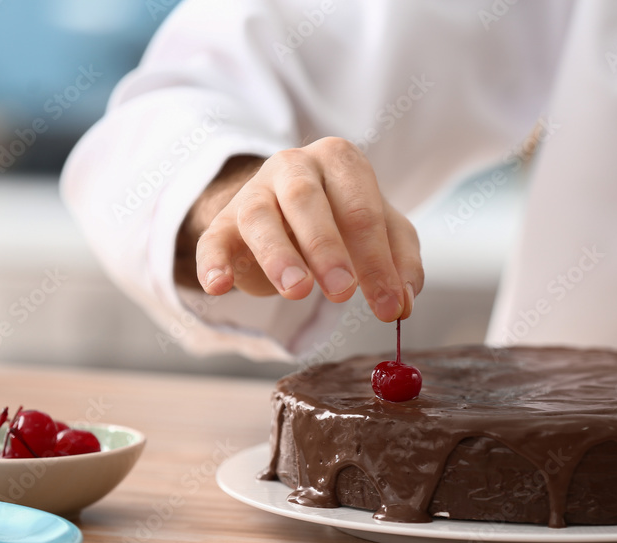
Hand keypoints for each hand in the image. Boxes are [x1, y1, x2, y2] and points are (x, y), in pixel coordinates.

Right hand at [174, 137, 422, 320]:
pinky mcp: (223, 222)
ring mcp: (254, 192)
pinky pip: (213, 240)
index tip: (390, 306)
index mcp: (340, 161)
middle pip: (307, 201)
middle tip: (344, 291)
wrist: (286, 209)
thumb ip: (399, 262)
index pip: (362, 210)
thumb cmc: (342, 218)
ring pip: (259, 217)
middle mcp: (294, 166)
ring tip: (297, 290)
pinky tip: (220, 286)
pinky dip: (213, 263)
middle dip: (327, 249)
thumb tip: (403, 301)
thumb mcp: (383, 232)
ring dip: (278, 255)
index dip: (378, 261)